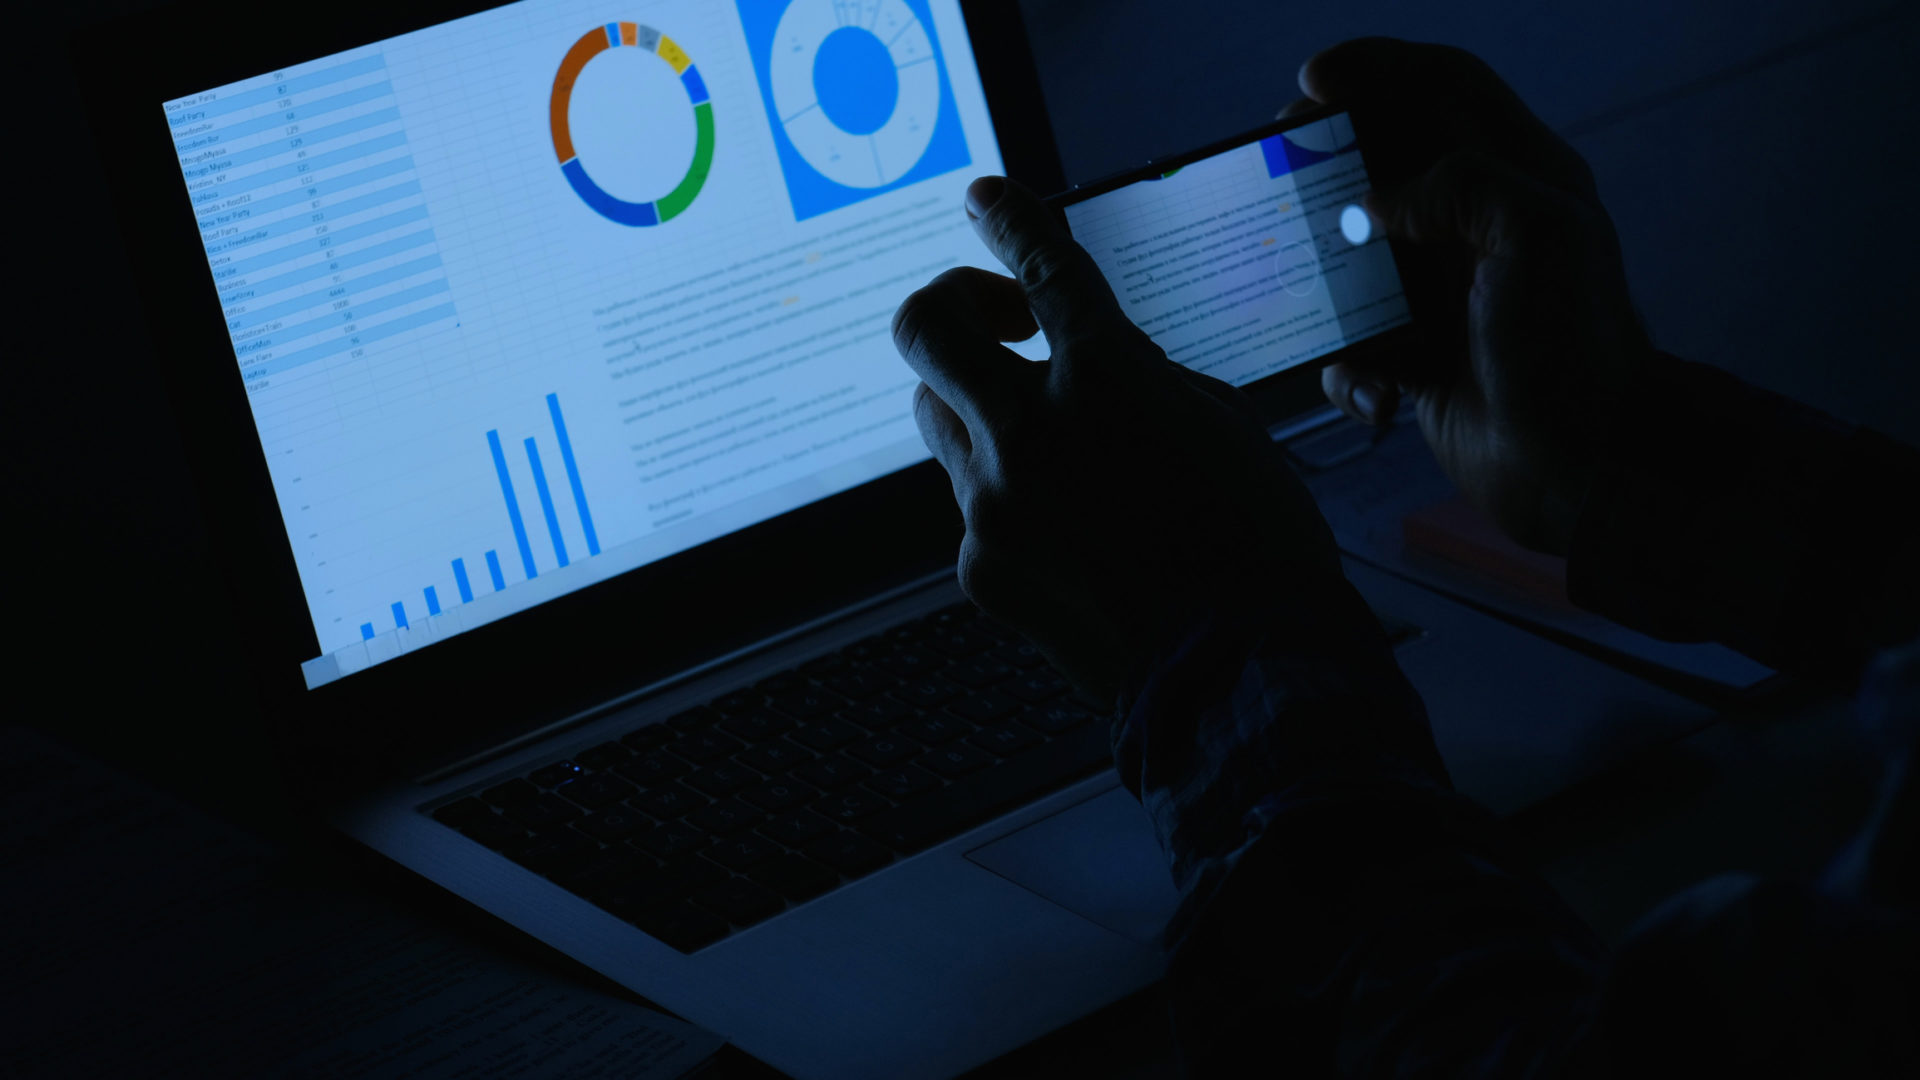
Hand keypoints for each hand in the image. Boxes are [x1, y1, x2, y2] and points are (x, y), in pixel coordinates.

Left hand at [892, 177, 1345, 706]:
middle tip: (994, 317)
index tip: (986, 196)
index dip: (1007, 217)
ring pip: (937, 415)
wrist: (1240, 673)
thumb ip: (1144, 377)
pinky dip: (1007, 495)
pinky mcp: (981, 567)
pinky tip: (1065, 526)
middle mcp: (1030, 434)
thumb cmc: (1256, 547)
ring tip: (1036, 429)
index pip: (1038, 266)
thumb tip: (1101, 361)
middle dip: (952, 302)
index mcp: (1105, 379)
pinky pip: (971, 503)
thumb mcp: (1222, 426)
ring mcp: (992, 505)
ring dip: (977, 401)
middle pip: (926, 329)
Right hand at [1284, 39, 1656, 554]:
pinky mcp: (1418, 355)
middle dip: (1328, 159)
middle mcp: (1480, 226)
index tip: (1314, 81)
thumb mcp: (1538, 232)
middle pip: (1386, 159)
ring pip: (1355, 252)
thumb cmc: (1572, 348)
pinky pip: (1355, 342)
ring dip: (1323, 272)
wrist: (1579, 468)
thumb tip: (1380, 199)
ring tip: (1300, 280)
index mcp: (1521, 178)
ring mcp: (1445, 292)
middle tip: (1280, 161)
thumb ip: (1461, 182)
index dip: (1378, 68)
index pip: (1445, 86)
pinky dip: (1348, 366)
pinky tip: (1372, 389)